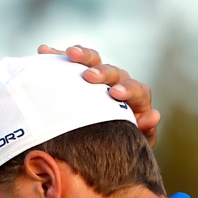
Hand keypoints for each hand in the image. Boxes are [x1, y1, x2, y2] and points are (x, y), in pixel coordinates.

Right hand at [37, 44, 159, 146]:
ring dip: (82, 55)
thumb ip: (145, 130)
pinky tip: (44, 51)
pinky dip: (57, 56)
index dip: (127, 89)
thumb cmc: (122, 145)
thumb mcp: (135, 141)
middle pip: (114, 71)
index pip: (137, 89)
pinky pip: (69, 62)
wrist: (102, 146)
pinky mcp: (78, 75)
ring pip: (93, 60)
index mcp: (136, 99)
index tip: (115, 93)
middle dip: (102, 72)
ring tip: (69, 53)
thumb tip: (154, 116)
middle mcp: (119, 83)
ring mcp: (99, 77)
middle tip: (89, 76)